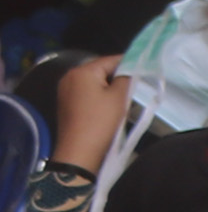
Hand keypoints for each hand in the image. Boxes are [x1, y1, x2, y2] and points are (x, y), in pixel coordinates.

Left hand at [51, 56, 135, 170]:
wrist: (79, 151)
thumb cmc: (100, 122)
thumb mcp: (119, 97)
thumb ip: (126, 78)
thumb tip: (129, 70)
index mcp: (81, 72)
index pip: (109, 60)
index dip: (129, 63)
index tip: (145, 68)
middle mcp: (69, 77)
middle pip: (100, 70)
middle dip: (119, 77)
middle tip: (136, 86)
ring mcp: (65, 90)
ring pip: (94, 83)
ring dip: (110, 88)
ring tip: (125, 98)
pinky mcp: (66, 104)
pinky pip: (87, 94)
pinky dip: (100, 96)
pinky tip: (111, 107)